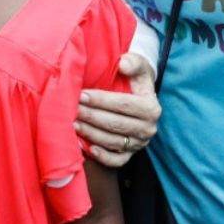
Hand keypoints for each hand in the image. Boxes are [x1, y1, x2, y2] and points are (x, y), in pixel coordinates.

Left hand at [77, 53, 160, 167]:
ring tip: (73, 123)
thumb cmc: (135, 78)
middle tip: (72, 109)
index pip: (123, 104)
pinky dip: (103, 157)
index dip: (102, 100)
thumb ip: (133, 62)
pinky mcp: (131, 154)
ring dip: (91, 134)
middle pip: (116, 124)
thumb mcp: (138, 65)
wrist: (140, 95)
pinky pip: (117, 161)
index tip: (82, 95)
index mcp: (151, 107)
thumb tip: (123, 64)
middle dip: (91, 116)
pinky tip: (88, 148)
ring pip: (113, 142)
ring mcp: (139, 143)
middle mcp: (148, 128)